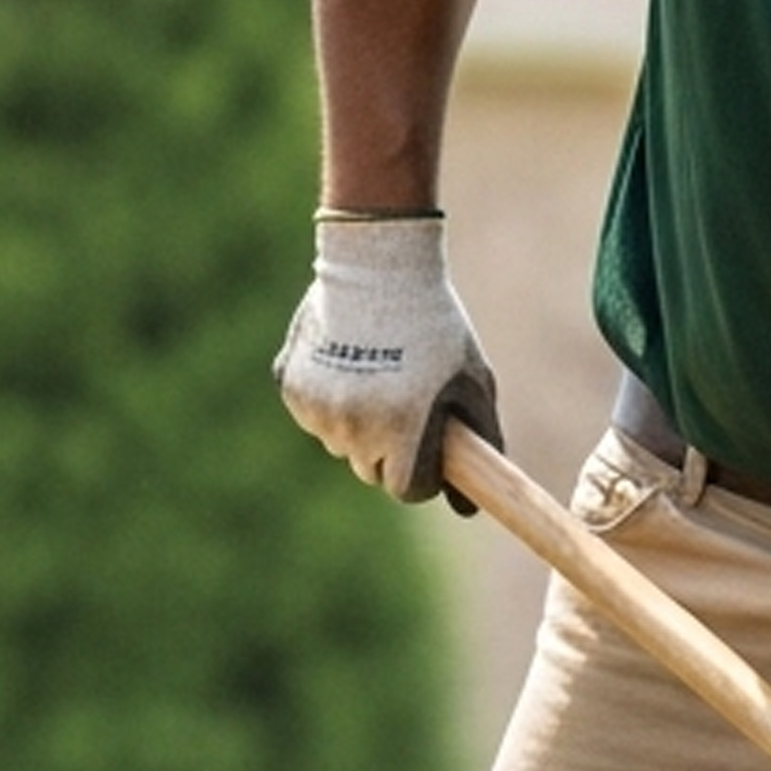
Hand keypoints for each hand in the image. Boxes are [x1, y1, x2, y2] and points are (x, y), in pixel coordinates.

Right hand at [274, 211, 501, 509]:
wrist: (378, 262)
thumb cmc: (436, 324)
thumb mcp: (473, 380)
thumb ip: (480, 442)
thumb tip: (466, 508)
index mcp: (401, 427)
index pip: (405, 489)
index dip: (422, 475)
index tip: (428, 451)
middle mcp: (354, 423)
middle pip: (371, 471)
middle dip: (393, 451)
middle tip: (407, 406)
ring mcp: (317, 405)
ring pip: (341, 445)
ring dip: (360, 427)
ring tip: (380, 377)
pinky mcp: (290, 384)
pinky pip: (314, 417)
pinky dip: (331, 402)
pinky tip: (350, 363)